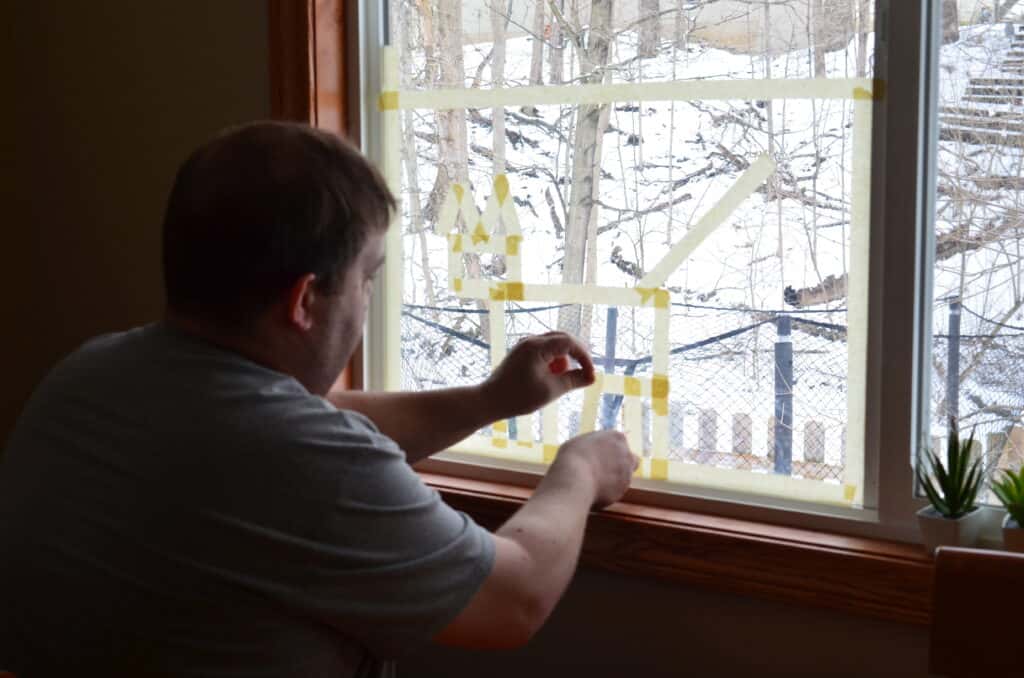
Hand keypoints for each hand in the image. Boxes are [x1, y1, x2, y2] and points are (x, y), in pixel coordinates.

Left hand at [480, 332, 595, 418]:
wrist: (490, 400)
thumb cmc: (518, 397)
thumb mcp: (551, 390)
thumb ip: (573, 381)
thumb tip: (591, 377)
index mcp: (537, 346)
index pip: (569, 342)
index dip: (584, 357)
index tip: (590, 374)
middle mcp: (531, 340)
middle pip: (563, 339)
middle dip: (576, 356)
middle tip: (584, 374)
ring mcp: (525, 344)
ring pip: (555, 345)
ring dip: (563, 360)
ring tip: (559, 380)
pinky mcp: (523, 352)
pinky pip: (545, 350)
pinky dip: (553, 362)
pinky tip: (550, 378)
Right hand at [551, 431, 637, 508]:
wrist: (575, 480)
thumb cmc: (572, 457)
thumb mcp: (579, 442)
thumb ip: (592, 445)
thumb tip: (590, 450)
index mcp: (616, 437)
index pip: (620, 441)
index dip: (609, 449)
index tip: (599, 454)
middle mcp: (626, 454)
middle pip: (630, 459)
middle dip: (620, 464)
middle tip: (603, 469)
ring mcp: (627, 474)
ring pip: (625, 477)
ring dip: (614, 479)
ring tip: (594, 482)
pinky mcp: (622, 491)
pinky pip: (616, 491)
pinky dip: (608, 492)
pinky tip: (593, 492)